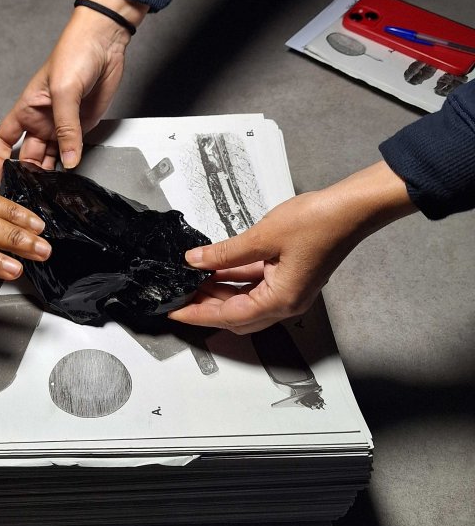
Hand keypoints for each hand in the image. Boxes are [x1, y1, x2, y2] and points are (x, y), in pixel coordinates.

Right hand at [0, 0, 147, 186]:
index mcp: (26, 108)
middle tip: (30, 196)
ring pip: (50, 157)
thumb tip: (68, 161)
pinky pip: (72, 151)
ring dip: (49, 174)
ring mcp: (62, 125)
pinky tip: (69, 178)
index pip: (4, 141)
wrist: (104, 42)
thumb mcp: (64, 90)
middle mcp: (41, 120)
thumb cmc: (74, 54)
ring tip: (49, 194)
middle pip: (28, 155)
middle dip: (27, 175)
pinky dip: (70, 165)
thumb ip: (66, 128)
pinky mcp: (81, 127)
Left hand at [168, 162, 416, 333]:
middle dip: (206, 306)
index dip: (199, 314)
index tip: (176, 313)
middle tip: (180, 297)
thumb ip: (224, 252)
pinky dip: (234, 278)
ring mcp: (289, 290)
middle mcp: (286, 302)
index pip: (229, 315)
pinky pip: (255, 284)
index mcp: (281, 300)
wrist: (350, 209)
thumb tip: (195, 260)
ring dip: (219, 291)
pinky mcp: (290, 276)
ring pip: (245, 300)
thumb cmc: (317, 223)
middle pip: (237, 314)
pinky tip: (215, 267)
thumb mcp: (261, 237)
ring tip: (192, 280)